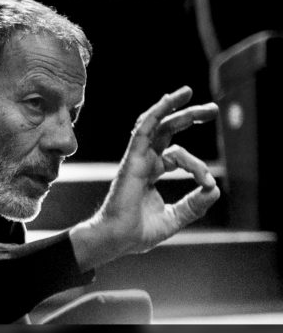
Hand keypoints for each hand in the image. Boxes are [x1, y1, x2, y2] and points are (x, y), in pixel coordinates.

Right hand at [70, 86, 219, 271]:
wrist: (118, 240)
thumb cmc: (138, 232)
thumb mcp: (174, 218)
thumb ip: (193, 205)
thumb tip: (214, 189)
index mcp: (152, 172)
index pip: (178, 156)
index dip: (198, 167)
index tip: (208, 184)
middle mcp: (145, 161)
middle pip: (168, 131)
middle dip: (189, 117)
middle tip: (213, 109)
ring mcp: (137, 158)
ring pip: (157, 125)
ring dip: (174, 107)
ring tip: (190, 92)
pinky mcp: (132, 159)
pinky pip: (144, 129)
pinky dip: (157, 112)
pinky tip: (171, 99)